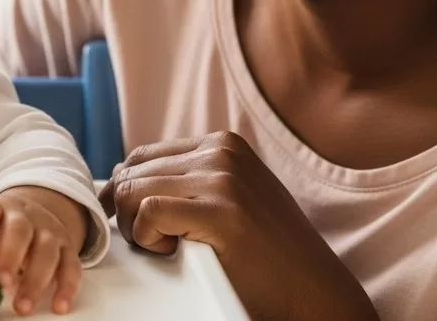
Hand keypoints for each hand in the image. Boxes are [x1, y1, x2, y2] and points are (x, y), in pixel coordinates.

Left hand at [0, 187, 87, 315]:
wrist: (37, 210)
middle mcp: (26, 217)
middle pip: (20, 232)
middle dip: (10, 256)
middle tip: (0, 281)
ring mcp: (49, 232)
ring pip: (47, 252)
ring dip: (36, 280)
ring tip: (22, 305)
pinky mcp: (67, 249)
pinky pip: (72, 267)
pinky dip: (67, 287)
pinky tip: (58, 305)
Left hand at [98, 132, 379, 320]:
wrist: (313, 291)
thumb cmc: (267, 255)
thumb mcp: (231, 198)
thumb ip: (190, 180)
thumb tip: (123, 181)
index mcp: (222, 144)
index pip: (142, 156)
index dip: (127, 192)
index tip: (133, 224)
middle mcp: (221, 152)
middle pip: (133, 172)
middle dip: (128, 211)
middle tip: (154, 243)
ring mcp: (222, 178)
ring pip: (134, 190)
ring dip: (137, 228)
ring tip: (167, 249)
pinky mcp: (221, 209)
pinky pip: (149, 212)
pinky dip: (147, 238)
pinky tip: (172, 253)